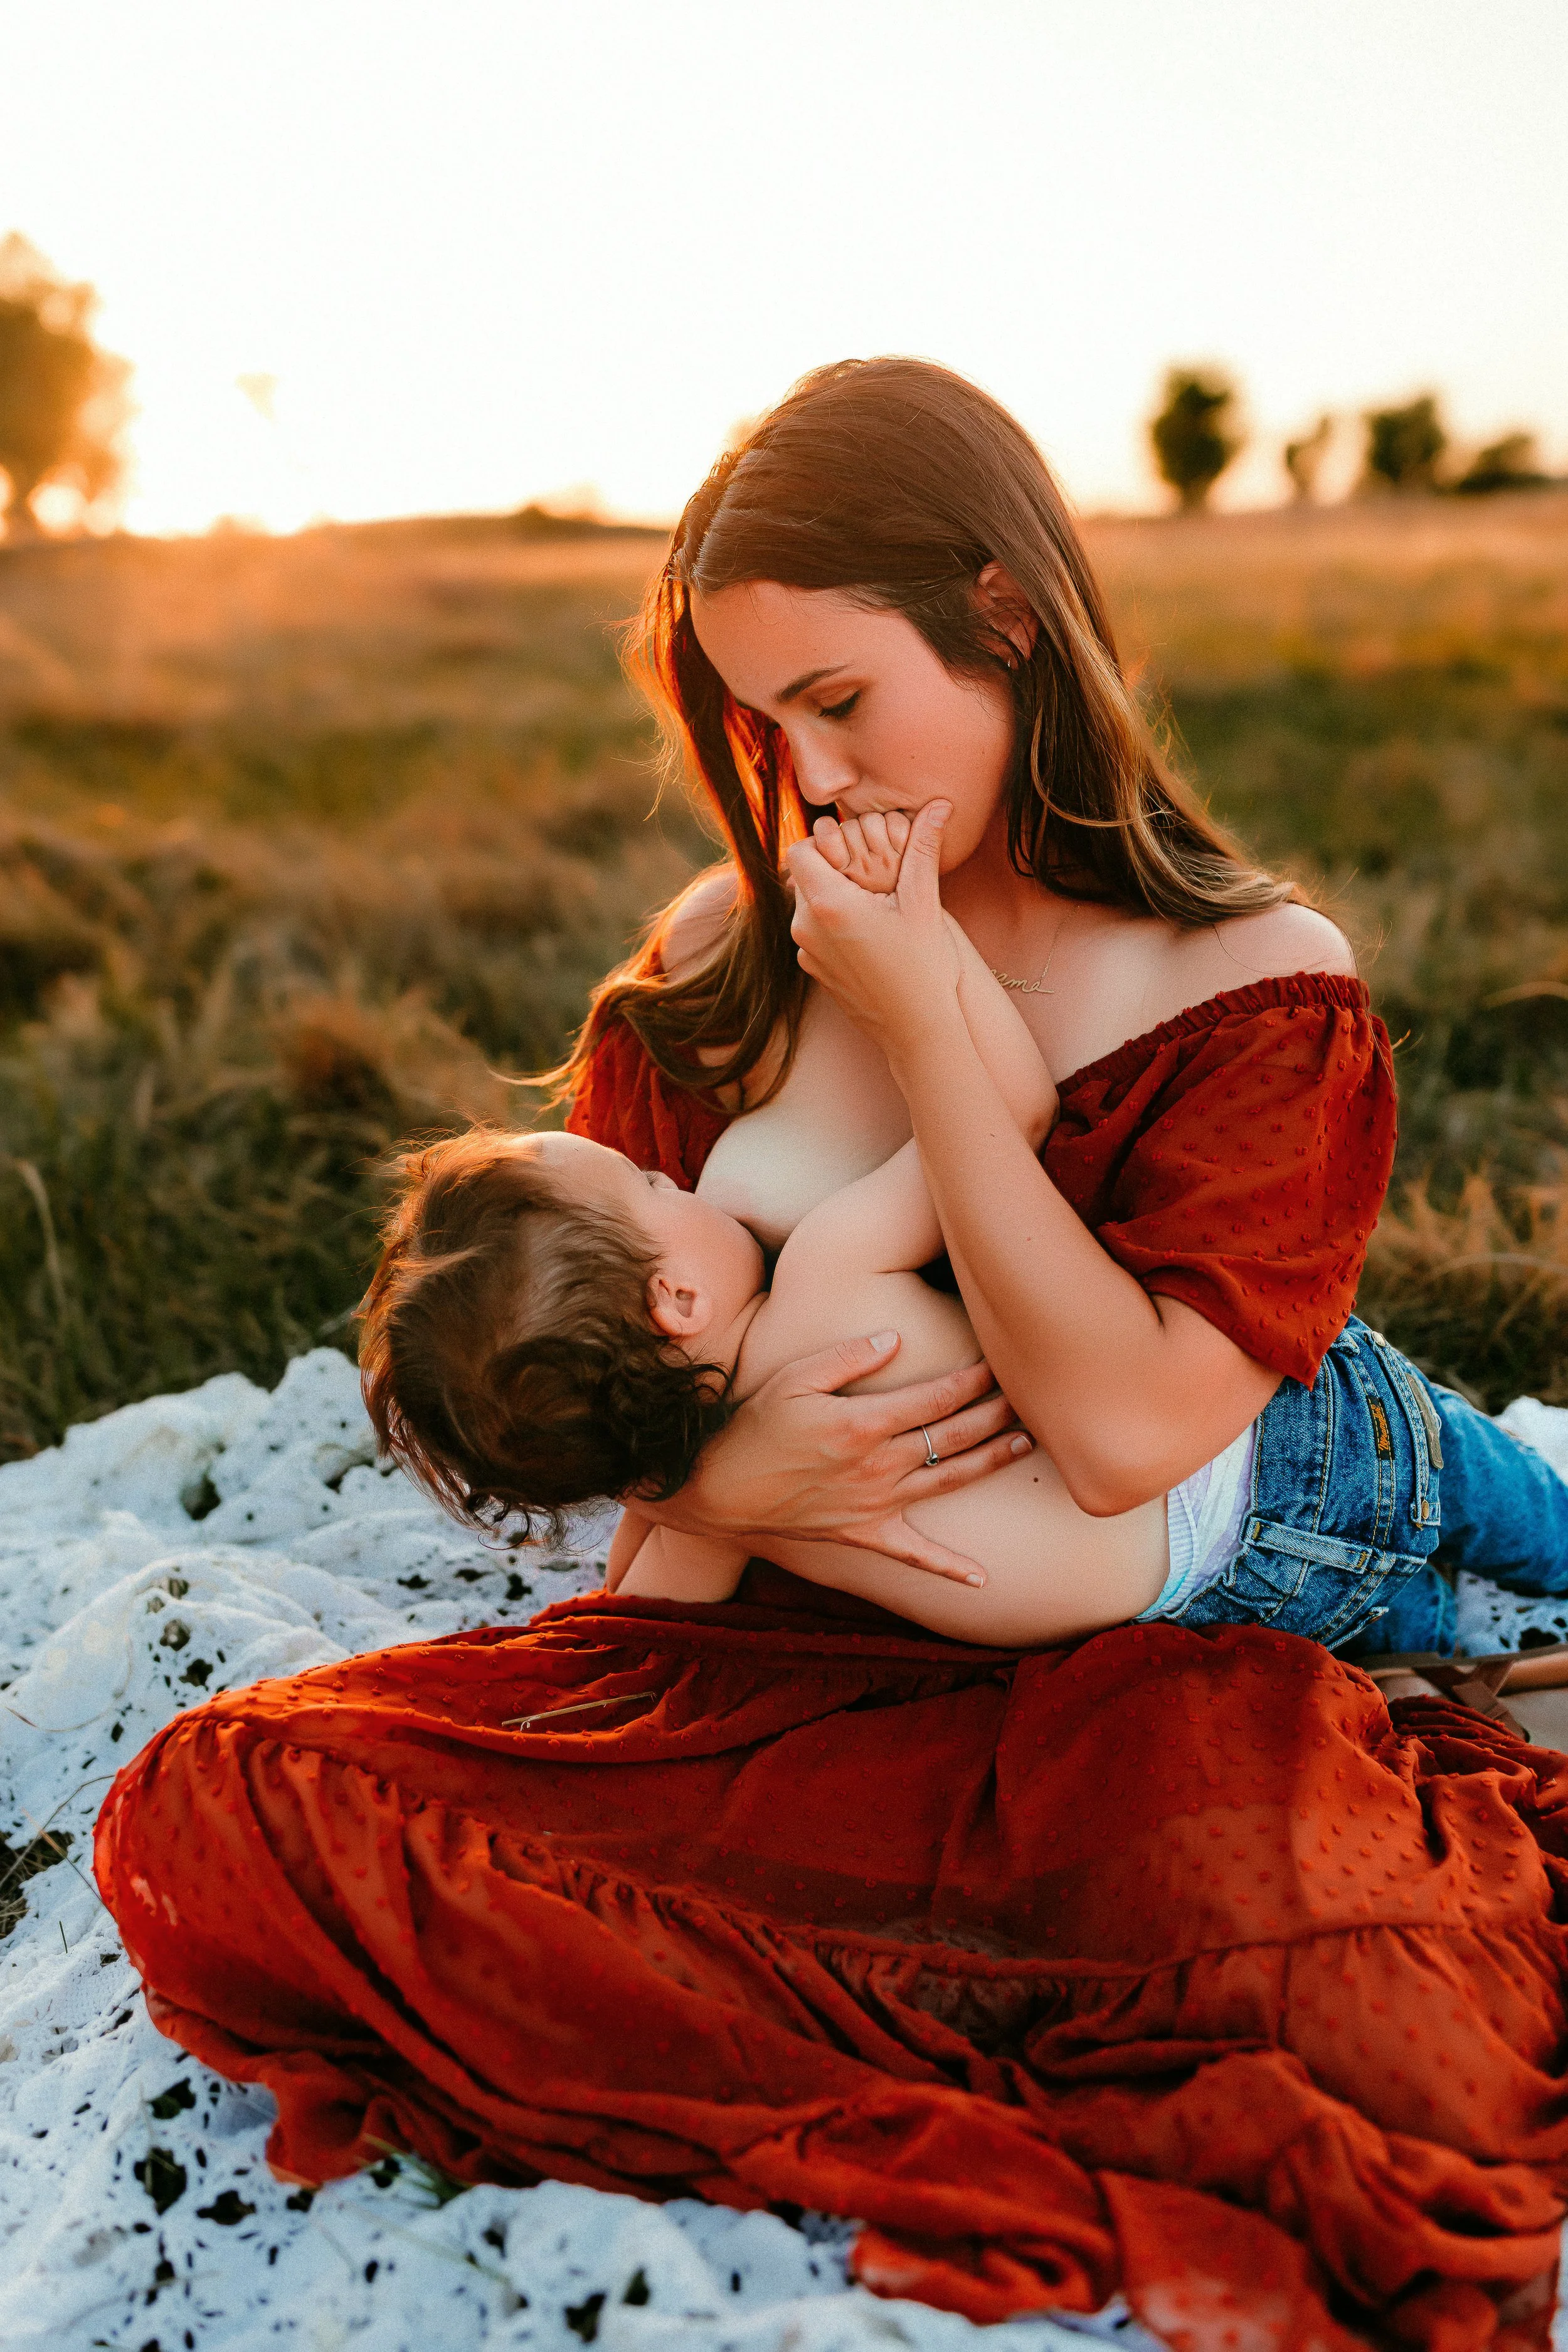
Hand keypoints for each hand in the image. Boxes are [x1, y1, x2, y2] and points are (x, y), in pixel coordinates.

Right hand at [634, 1330, 1030, 1584]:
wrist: (717, 1489)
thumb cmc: (753, 1427)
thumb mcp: (794, 1378)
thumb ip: (847, 1357)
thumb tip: (896, 1339)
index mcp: (864, 1423)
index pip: (936, 1397)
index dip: (973, 1379)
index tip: (1000, 1362)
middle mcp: (878, 1465)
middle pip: (953, 1436)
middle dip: (996, 1414)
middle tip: (1031, 1396)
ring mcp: (875, 1503)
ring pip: (948, 1482)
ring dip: (990, 1462)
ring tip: (1025, 1445)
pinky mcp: (865, 1535)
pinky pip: (915, 1555)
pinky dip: (949, 1569)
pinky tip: (982, 1579)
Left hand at [787, 800, 958, 1052]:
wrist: (919, 1029)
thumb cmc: (926, 966)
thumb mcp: (924, 902)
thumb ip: (923, 848)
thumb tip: (940, 804)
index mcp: (829, 904)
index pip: (800, 850)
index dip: (825, 843)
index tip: (855, 851)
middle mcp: (806, 928)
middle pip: (803, 877)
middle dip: (832, 869)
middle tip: (871, 876)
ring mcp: (805, 952)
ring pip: (807, 905)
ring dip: (832, 898)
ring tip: (873, 908)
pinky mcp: (812, 971)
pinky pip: (812, 933)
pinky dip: (831, 926)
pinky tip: (867, 936)